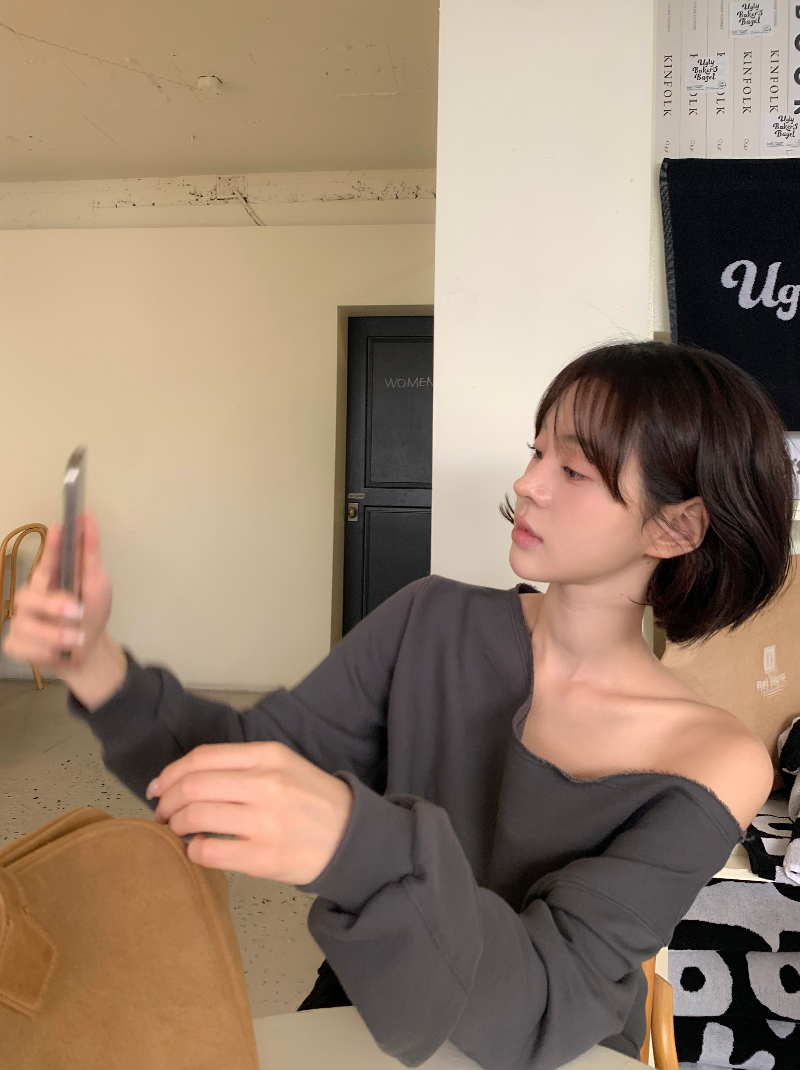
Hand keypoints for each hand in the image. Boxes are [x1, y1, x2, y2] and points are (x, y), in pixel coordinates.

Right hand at [3, 513, 112, 674]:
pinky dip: (46, 652)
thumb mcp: (97, 584)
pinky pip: (23, 647)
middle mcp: (31, 596)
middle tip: (78, 610)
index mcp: (51, 578)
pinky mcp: (15, 644)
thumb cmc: (90, 612)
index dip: (52, 545)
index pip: (48, 558)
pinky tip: (58, 652)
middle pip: (29, 596)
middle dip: (54, 605)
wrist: (89, 651)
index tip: (60, 528)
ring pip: (26, 625)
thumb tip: (87, 518)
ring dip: (56, 635)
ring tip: (77, 638)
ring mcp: (20, 620)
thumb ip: (90, 554)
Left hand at [146, 742, 354, 885]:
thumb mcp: (283, 765)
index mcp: (268, 755)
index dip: (170, 773)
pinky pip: (209, 852)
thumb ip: (240, 765)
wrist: (350, 835)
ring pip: (195, 817)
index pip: (202, 758)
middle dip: (167, 801)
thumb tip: (185, 779)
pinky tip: (199, 849)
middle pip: (192, 787)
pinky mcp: (264, 857)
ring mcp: (265, 821)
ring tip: (178, 830)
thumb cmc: (311, 798)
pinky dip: (193, 851)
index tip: (159, 787)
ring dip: (176, 825)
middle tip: (164, 812)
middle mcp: (266, 783)